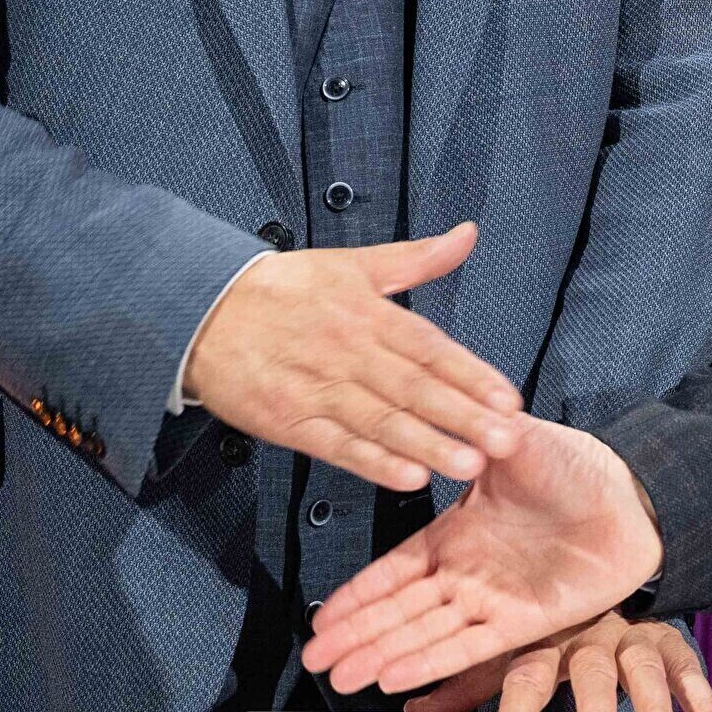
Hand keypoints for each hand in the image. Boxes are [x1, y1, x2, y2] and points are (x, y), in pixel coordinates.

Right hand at [182, 222, 522, 491]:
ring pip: (382, 421)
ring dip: (428, 445)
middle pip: (414, 388)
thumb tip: (465, 236)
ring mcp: (319, 389)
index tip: (507, 398)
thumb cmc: (282, 289)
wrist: (204, 310)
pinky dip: (373, 463)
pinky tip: (407, 475)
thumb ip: (416, 258)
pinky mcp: (291, 422)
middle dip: (464, 416)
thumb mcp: (352, 264)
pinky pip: (338, 446)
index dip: (472, 374)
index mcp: (367, 313)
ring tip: (467, 463)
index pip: (430, 347)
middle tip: (504, 439)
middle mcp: (349, 352)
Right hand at [301, 413, 664, 695]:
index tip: (320, 617)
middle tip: (313, 660)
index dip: (357, 595)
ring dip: (382, 654)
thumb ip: (473, 436)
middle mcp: (467, 571)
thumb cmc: (577, 468)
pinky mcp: (525, 622)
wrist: (633, 500)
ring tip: (340, 677)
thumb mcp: (516, 441)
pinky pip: (469, 645)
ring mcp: (493, 599)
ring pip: (424, 633)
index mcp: (457, 531)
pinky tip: (395, 676)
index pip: (393, 569)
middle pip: (398, 610)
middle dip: (354, 635)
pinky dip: (431, 661)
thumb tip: (437, 411)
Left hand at [402, 615, 711, 711]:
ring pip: (640, 664)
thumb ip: (468, 683)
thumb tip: (415, 710)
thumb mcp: (510, 651)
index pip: (527, 672)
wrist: (602, 571)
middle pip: (590, 670)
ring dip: (652, 704)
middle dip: (596, 710)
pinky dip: (700, 695)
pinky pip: (686, 662)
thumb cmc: (550, 631)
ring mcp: (628, 634)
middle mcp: (587, 632)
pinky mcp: (665, 639)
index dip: (518, 709)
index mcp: (543, 636)